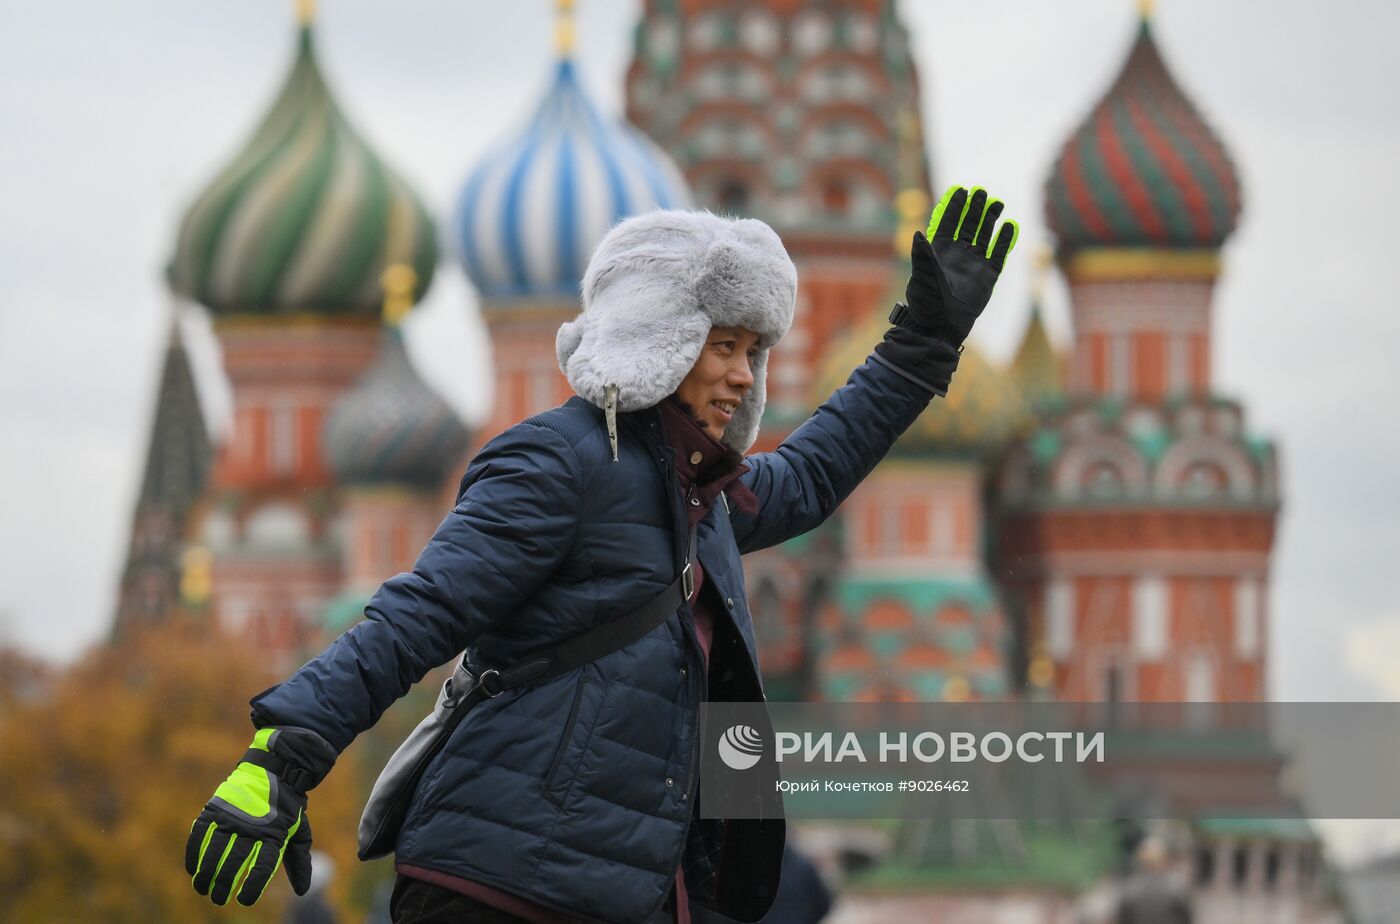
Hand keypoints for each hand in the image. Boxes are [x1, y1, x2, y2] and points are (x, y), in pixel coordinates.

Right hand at [185, 727, 334, 905]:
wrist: (276, 767)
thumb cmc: (287, 806)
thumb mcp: (299, 831)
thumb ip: (298, 861)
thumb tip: (302, 892)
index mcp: (274, 834)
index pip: (261, 867)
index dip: (252, 887)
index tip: (244, 900)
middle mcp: (252, 827)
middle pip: (233, 863)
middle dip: (223, 885)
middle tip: (219, 898)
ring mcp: (232, 816)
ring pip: (213, 852)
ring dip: (205, 874)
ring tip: (203, 888)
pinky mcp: (216, 808)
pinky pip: (200, 834)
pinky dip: (194, 853)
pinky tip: (193, 869)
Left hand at [904, 184, 1018, 346]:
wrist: (942, 326)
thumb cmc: (927, 302)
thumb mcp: (922, 276)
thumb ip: (922, 255)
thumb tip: (917, 233)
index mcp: (939, 252)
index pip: (948, 223)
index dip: (954, 208)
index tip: (960, 191)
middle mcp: (957, 255)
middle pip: (968, 226)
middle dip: (974, 209)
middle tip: (981, 192)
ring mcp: (973, 265)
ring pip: (984, 236)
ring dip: (990, 220)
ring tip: (997, 203)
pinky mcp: (988, 277)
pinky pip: (998, 255)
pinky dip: (1004, 241)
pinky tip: (1009, 226)